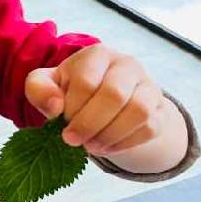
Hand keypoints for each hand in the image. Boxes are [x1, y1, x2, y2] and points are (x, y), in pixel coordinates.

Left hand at [24, 44, 166, 155]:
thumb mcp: (45, 85)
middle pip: (114, 95)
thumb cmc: (68, 90)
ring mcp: (149, 86)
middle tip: (72, 140)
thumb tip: (55, 106)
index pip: (86, 81)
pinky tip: (105, 147)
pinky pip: (150, 128)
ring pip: (138, 112)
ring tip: (90, 146)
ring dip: (110, 135)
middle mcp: (127, 65)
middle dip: (89, 124)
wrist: (102, 101)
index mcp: (97, 54)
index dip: (72, 107)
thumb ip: (39, 89)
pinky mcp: (161, 109)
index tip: (61, 123)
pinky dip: (125, 143)